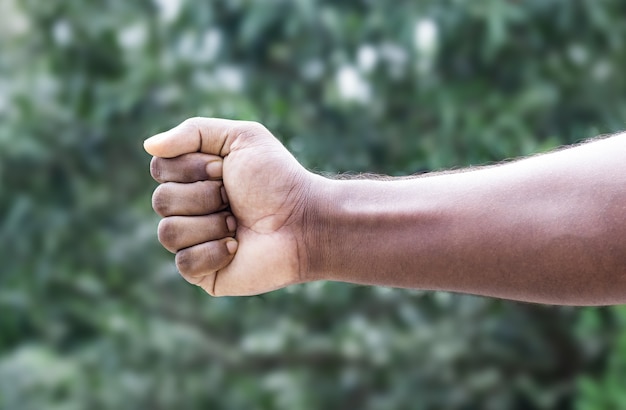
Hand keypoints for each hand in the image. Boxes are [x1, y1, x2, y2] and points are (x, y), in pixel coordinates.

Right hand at [145, 118, 317, 295]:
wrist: (305, 221)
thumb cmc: (278, 179)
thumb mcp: (241, 138)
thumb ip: (193, 132)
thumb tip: (148, 146)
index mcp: (194, 178)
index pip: (159, 168)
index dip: (190, 168)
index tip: (223, 169)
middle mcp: (189, 209)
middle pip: (160, 200)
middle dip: (203, 196)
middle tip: (234, 199)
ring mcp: (194, 242)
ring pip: (168, 232)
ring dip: (209, 223)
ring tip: (237, 223)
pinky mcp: (203, 273)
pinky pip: (184, 263)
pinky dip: (212, 252)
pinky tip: (236, 246)